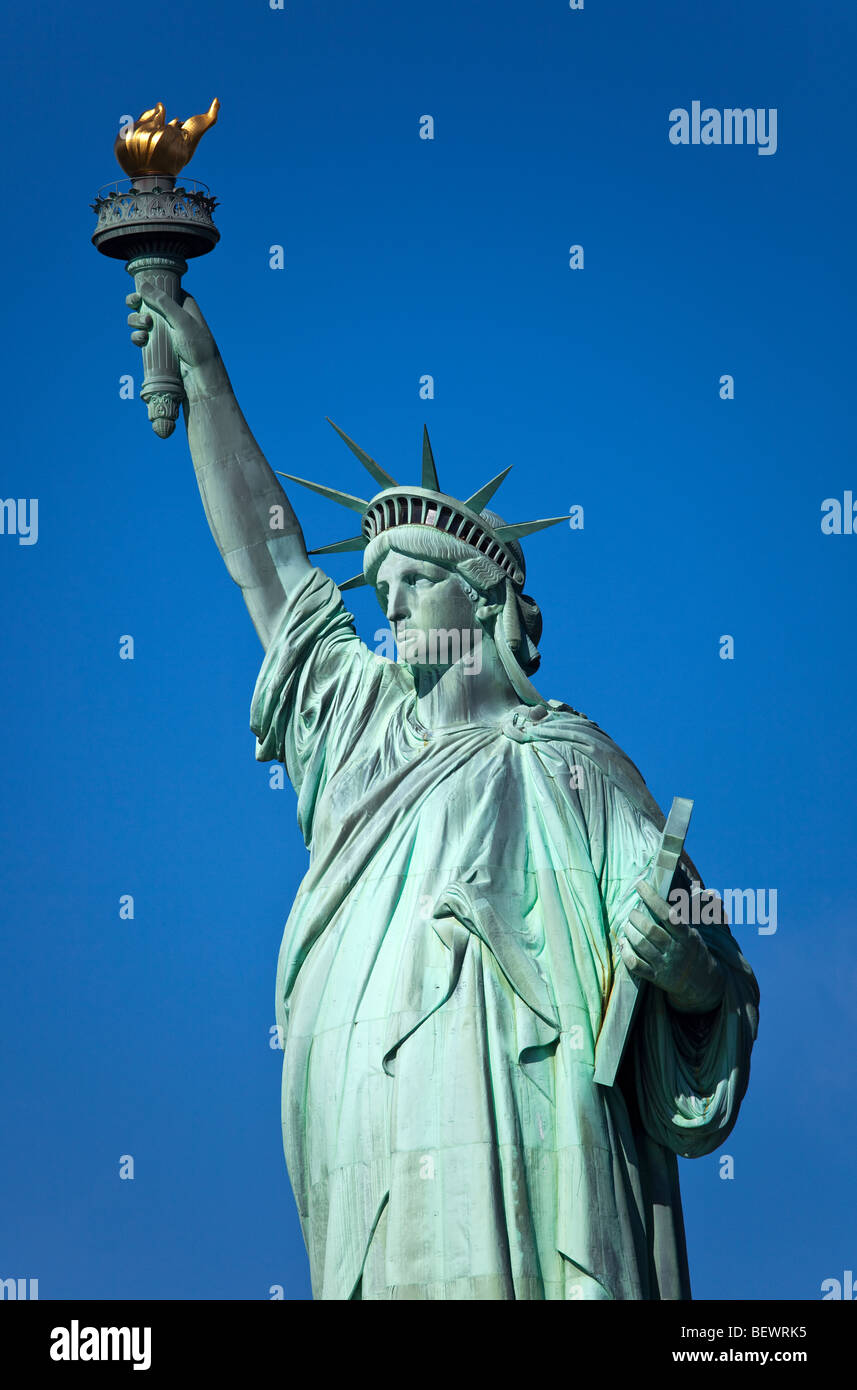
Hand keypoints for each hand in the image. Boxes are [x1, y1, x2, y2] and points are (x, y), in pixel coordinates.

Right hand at [126, 285, 225, 400]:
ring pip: (141, 319)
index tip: (137, 296)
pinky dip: (137, 336)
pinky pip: (141, 336)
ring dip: (136, 322)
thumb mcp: (182, 321)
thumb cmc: (197, 346)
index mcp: (182, 303)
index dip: (146, 290)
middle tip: (142, 315)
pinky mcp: (159, 345)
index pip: (160, 289)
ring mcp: (165, 330)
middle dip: (138, 307)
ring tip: (144, 329)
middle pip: (147, 303)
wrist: (201, 376)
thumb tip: (142, 285)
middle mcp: (173, 314)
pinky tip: (141, 340)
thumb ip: (163, 302)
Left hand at [620, 880, 724, 1013]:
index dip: (652, 898)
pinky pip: (635, 965)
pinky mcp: (655, 977)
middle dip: (636, 917)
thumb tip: (706, 890)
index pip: (667, 914)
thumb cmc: (694, 950)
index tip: (640, 885)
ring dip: (629, 932)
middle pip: (650, 930)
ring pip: (641, 945)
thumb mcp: (695, 932)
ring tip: (626, 924)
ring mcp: (665, 965)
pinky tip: (622, 943)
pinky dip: (626, 953)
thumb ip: (691, 913)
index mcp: (686, 936)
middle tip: (632, 912)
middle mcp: (675, 950)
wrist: (702, 983)